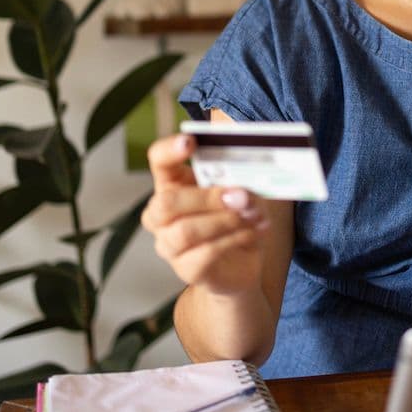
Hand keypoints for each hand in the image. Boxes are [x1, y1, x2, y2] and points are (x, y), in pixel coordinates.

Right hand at [141, 133, 269, 295]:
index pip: (159, 161)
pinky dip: (233, 240)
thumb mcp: (241, 196)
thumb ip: (239, 187)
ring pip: (186, 230)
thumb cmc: (236, 221)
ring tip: (252, 216)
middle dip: (207, 197)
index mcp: (173, 184)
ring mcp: (169, 244)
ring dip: (225, 221)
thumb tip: (243, 192)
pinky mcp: (186, 269)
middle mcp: (161, 215)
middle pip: (167, 202)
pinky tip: (252, 233)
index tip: (189, 142)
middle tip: (240, 195)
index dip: (169, 150)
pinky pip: (205, 253)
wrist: (241, 266)